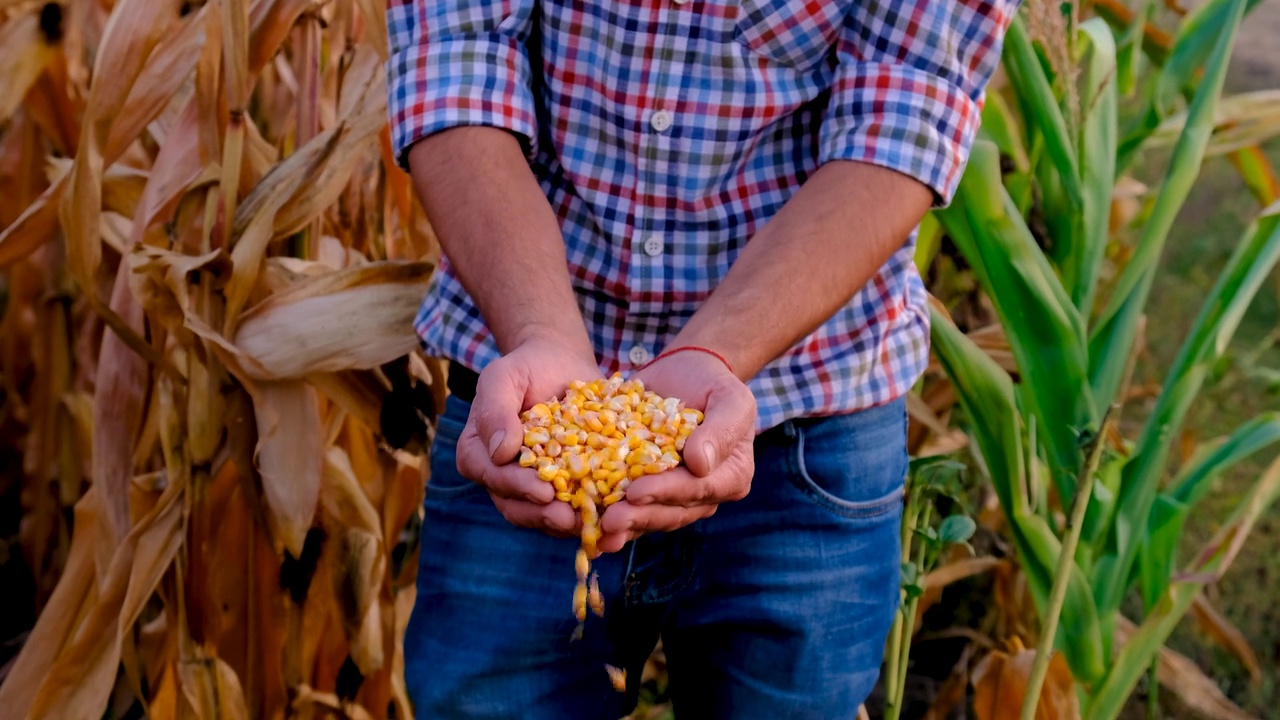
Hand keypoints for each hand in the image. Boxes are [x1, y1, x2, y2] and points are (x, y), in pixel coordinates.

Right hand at [454, 338, 601, 535]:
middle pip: (515, 504)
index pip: (491, 476)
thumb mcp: (503, 377)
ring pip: (541, 514)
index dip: (515, 486)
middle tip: (568, 518)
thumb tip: (500, 451)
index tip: (542, 490)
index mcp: (478, 452)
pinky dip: (586, 516)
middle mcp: (500, 475)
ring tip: (588, 524)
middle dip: (541, 515)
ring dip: (563, 524)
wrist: (560, 363)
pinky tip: (607, 519)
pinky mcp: (562, 487)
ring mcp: (531, 485)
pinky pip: (570, 508)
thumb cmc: (526, 367)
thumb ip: (494, 410)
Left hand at [597, 349, 756, 552]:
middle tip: (610, 521)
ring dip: (623, 525)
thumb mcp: (730, 398)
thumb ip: (721, 430)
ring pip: (649, 516)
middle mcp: (703, 494)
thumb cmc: (713, 383)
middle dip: (639, 517)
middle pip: (671, 512)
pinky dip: (609, 513)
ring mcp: (674, 496)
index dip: (665, 493)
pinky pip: (629, 506)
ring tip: (598, 532)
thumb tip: (700, 465)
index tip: (636, 492)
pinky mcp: (647, 488)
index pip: (698, 490)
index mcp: (730, 477)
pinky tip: (589, 523)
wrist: (686, 372)